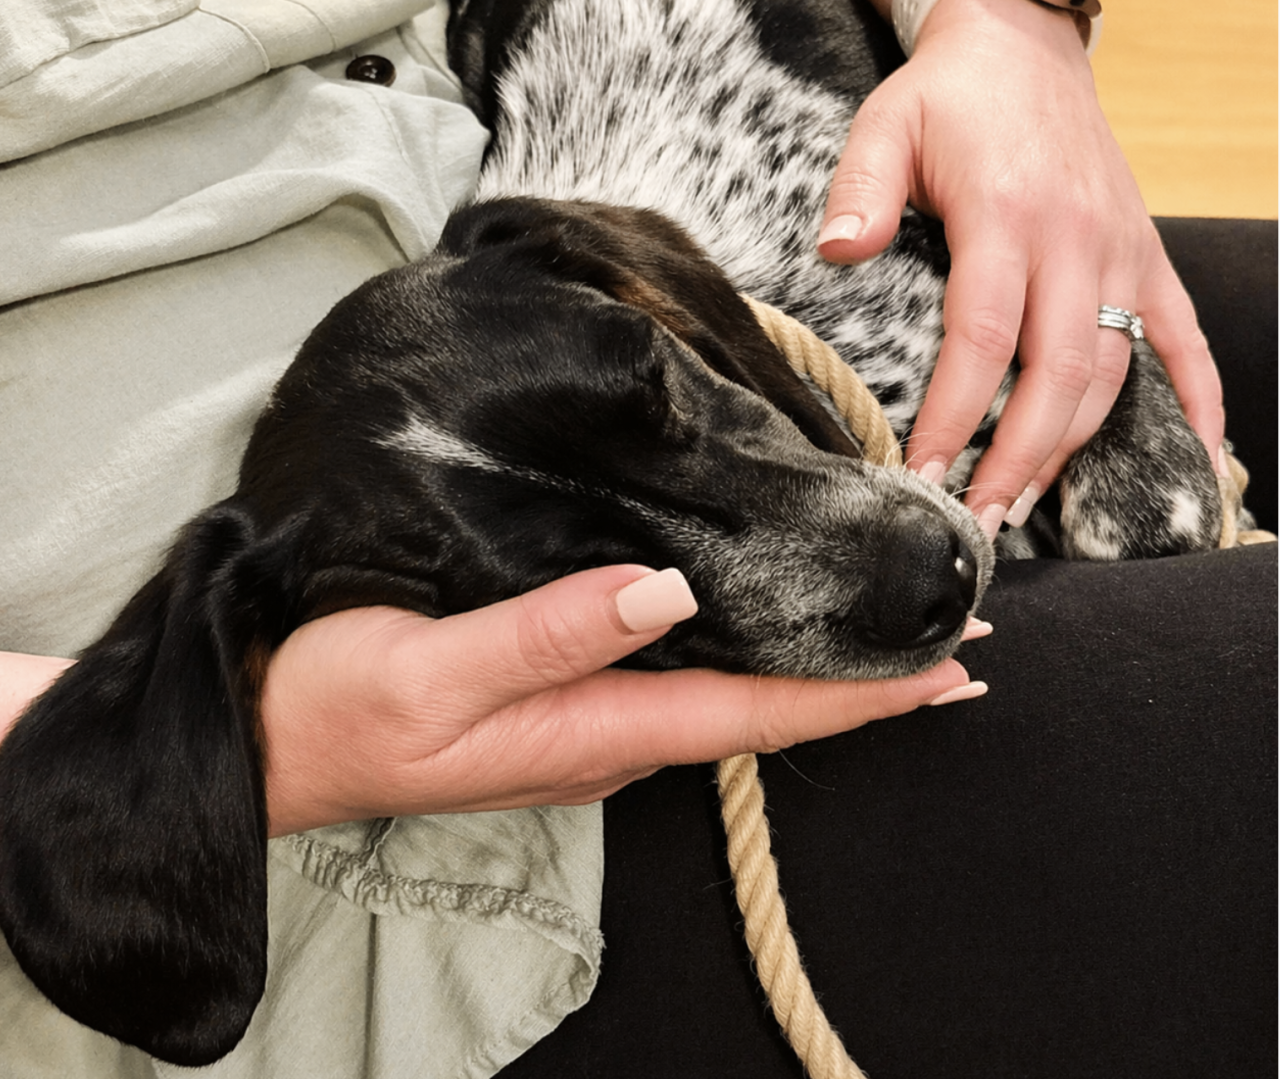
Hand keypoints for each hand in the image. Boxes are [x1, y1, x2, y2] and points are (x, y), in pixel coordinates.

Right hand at [260, 565, 982, 834]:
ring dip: (809, 668)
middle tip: (951, 642)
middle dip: (858, 682)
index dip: (857, 693)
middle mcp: (608, 732)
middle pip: (762, 708)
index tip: (948, 667)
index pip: (757, 712)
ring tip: (881, 637)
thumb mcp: (429, 674)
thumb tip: (662, 592)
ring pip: (727, 692)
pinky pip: (677, 677)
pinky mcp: (558, 698)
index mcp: (593, 728)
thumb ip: (546, 636)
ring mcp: (585, 721)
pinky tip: (754, 625)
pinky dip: (741, 654)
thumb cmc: (336, 708)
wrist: (270, 742)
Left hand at [820, 0, 1224, 538]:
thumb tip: (837, 253)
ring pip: (1112, 369)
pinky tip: (1193, 457)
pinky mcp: (1146, 256)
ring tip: (1025, 501)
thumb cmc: (949, 97)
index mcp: (1007, 215)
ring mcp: (1121, 252)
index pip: (983, 338)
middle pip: (1058, 372)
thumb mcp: (885, 125)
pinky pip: (1184, 338)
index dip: (956, 416)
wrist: (1023, 49)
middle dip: (1018, 456)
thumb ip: (860, 190)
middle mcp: (1076, 240)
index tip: (926, 474)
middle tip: (980, 518)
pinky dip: (1196, 400)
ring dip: (1072, 445)